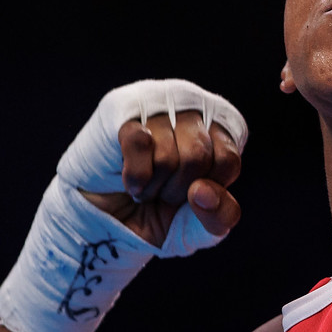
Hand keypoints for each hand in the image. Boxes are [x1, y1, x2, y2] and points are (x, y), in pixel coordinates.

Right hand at [81, 109, 242, 248]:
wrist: (104, 222)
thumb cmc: (156, 214)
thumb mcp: (199, 227)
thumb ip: (220, 215)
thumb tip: (203, 191)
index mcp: (221, 130)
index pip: (228, 161)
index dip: (205, 190)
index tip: (190, 191)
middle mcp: (193, 108)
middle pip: (199, 156)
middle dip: (176, 189)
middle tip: (161, 189)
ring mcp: (158, 104)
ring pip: (168, 154)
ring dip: (152, 186)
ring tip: (145, 182)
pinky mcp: (122, 110)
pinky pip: (140, 144)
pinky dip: (134, 176)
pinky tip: (128, 178)